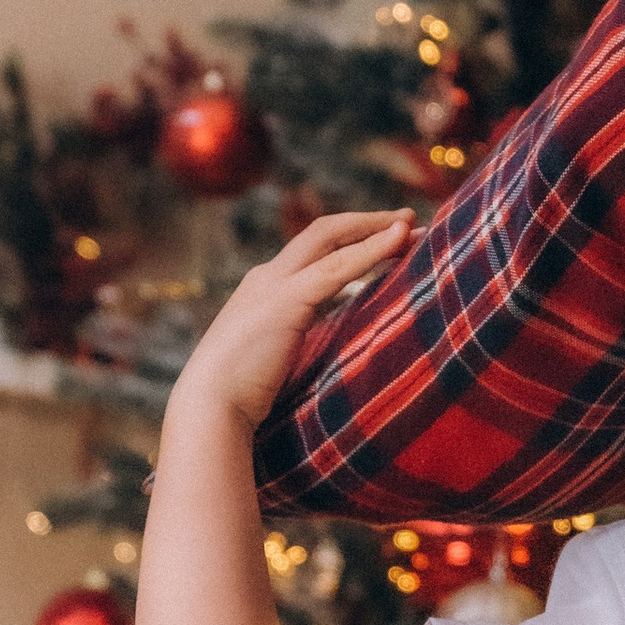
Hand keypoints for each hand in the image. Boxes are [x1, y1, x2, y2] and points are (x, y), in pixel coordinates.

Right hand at [165, 210, 411, 432]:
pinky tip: (399, 242)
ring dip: (376, 229)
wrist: (211, 405)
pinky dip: (372, 250)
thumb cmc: (244, 393)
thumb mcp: (278, 357)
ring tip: (414, 226)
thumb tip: (337, 346)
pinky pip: (338, 267)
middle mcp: (268, 276)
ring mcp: (275, 284)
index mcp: (266, 288)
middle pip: (323, 231)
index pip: (313, 250)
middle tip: (409, 219)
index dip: (352, 240)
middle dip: (367, 221)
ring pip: (332, 239)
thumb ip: (302, 340)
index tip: (389, 241)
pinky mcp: (287, 300)